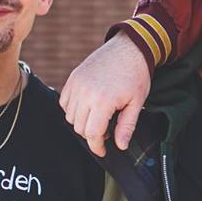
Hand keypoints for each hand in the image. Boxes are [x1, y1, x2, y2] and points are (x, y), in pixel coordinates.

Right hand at [60, 35, 152, 157]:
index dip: (97, 147)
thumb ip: (127, 126)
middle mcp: (85, 92)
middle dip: (92, 135)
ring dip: (82, 122)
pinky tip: (88, 107)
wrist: (129, 48)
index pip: (92, 134)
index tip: (103, 151)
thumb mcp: (137, 103)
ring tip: (99, 117)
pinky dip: (73, 109)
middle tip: (107, 130)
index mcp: (103, 100)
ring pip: (69, 116)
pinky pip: (64, 102)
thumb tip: (121, 146)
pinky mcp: (73, 77)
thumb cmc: (136, 75)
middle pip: (79, 127)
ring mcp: (77, 84)